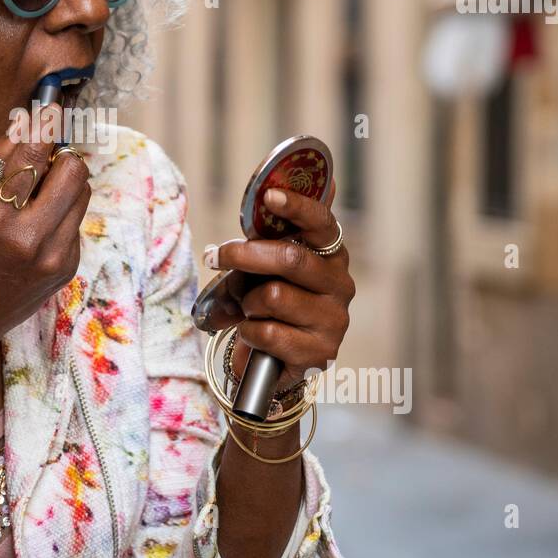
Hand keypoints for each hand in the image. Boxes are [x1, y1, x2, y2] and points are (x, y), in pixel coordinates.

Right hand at [0, 102, 90, 364]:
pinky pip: (76, 223)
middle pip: (75, 170)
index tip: (48, 109)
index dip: (43, 126)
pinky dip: (61, 215)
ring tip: (37, 197)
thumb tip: (22, 129)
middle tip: (41, 164)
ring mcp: (56, 256)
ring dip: (65, 185)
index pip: (34, 155)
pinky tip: (36, 230)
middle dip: (61, 158)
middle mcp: (32, 237)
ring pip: (83, 193)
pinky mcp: (68, 267)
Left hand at [207, 182, 353, 391]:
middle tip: (216, 256)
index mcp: (331, 256)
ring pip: (273, 296)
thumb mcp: (267, 268)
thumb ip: (268, 238)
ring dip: (247, 302)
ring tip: (249, 309)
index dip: (297, 207)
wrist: (274, 361)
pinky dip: (249, 332)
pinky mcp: (320, 353)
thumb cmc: (269, 303)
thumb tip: (265, 195)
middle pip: (290, 259)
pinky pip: (267, 332)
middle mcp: (340, 285)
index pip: (321, 223)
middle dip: (245, 255)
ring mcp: (334, 320)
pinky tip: (255, 335)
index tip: (270, 195)